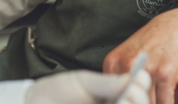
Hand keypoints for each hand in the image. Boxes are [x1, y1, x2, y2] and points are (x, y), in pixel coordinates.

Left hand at [24, 69, 150, 103]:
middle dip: (140, 100)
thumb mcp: (83, 82)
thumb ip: (106, 83)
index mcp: (113, 99)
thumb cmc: (57, 93)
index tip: (141, 76)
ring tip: (123, 99)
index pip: (137, 97)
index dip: (142, 88)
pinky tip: (117, 103)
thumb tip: (132, 78)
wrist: (34, 103)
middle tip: (133, 89)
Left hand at [103, 13, 177, 103]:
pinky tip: (166, 99)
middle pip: (130, 101)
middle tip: (144, 99)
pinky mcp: (166, 74)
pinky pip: (164, 103)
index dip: (124, 102)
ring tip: (155, 97)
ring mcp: (146, 69)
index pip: (113, 96)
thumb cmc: (150, 44)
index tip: (130, 100)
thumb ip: (119, 79)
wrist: (175, 27)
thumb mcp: (127, 57)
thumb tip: (121, 102)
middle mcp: (126, 65)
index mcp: (112, 63)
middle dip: (138, 103)